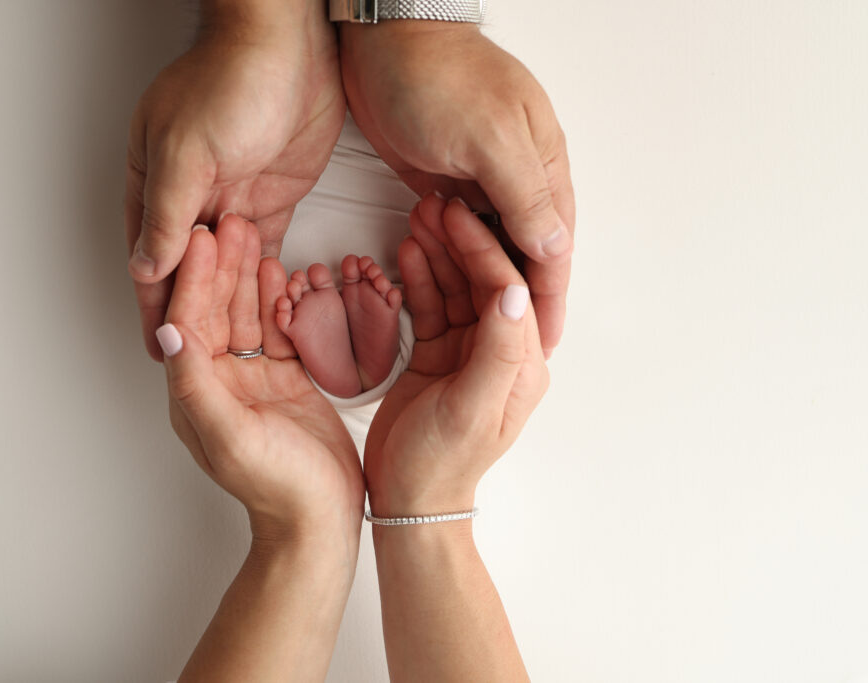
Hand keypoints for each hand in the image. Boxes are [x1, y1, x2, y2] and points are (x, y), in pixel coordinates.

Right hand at [127, 1, 345, 360]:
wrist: (291, 46)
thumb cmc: (231, 80)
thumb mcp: (187, 153)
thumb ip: (169, 216)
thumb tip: (146, 269)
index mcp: (156, 184)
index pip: (149, 258)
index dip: (153, 305)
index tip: (159, 348)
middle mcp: (192, 197)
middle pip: (185, 270)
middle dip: (189, 315)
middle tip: (195, 361)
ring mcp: (233, 200)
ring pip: (224, 268)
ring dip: (225, 304)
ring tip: (232, 349)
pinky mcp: (273, 201)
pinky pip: (263, 252)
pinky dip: (262, 281)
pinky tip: (264, 311)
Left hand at [157, 215, 363, 558]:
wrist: (320, 518)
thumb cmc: (276, 488)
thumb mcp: (229, 436)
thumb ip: (195, 383)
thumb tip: (166, 332)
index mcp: (194, 393)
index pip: (189, 322)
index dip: (194, 278)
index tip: (201, 238)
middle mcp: (218, 381)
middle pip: (216, 310)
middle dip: (220, 264)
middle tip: (229, 221)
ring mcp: (252, 379)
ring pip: (247, 314)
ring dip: (248, 274)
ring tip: (252, 233)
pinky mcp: (285, 379)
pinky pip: (279, 330)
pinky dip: (280, 300)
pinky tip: (280, 270)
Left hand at [339, 21, 574, 356]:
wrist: (382, 41)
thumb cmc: (436, 77)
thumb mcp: (489, 138)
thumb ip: (525, 195)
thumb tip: (557, 248)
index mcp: (543, 166)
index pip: (554, 249)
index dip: (550, 302)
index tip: (545, 349)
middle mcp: (519, 177)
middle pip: (528, 254)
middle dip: (522, 302)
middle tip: (512, 354)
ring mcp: (482, 180)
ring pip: (493, 246)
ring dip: (485, 281)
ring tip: (477, 327)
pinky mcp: (446, 180)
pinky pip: (460, 231)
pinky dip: (455, 255)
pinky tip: (445, 276)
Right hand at [364, 194, 549, 515]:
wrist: (408, 498)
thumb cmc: (442, 463)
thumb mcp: (472, 409)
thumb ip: (498, 352)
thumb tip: (516, 292)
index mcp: (522, 364)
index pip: (508, 290)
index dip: (484, 250)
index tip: (459, 217)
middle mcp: (499, 351)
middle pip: (482, 280)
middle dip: (460, 241)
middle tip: (434, 205)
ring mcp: (466, 350)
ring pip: (455, 287)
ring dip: (438, 252)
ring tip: (417, 216)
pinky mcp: (437, 352)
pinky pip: (431, 304)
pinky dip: (419, 277)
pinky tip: (406, 250)